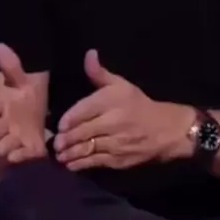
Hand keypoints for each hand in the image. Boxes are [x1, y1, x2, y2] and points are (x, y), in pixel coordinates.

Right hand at [0, 43, 46, 163]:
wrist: (46, 114)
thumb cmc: (29, 98)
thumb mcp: (23, 80)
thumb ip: (11, 65)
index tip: (4, 108)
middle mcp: (2, 126)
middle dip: (0, 130)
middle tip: (13, 123)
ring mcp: (12, 140)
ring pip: (0, 148)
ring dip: (10, 142)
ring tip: (20, 133)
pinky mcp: (26, 152)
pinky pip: (16, 158)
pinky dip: (21, 154)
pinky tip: (28, 145)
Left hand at [54, 50, 194, 171]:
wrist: (164, 130)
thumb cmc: (138, 105)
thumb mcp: (121, 85)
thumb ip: (100, 73)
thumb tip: (88, 54)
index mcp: (112, 101)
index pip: (84, 110)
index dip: (69, 119)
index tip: (60, 126)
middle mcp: (113, 122)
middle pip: (83, 131)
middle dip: (66, 139)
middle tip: (54, 143)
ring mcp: (115, 143)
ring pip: (87, 149)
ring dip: (70, 153)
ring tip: (59, 155)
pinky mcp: (118, 159)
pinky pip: (95, 162)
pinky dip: (81, 164)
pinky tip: (71, 164)